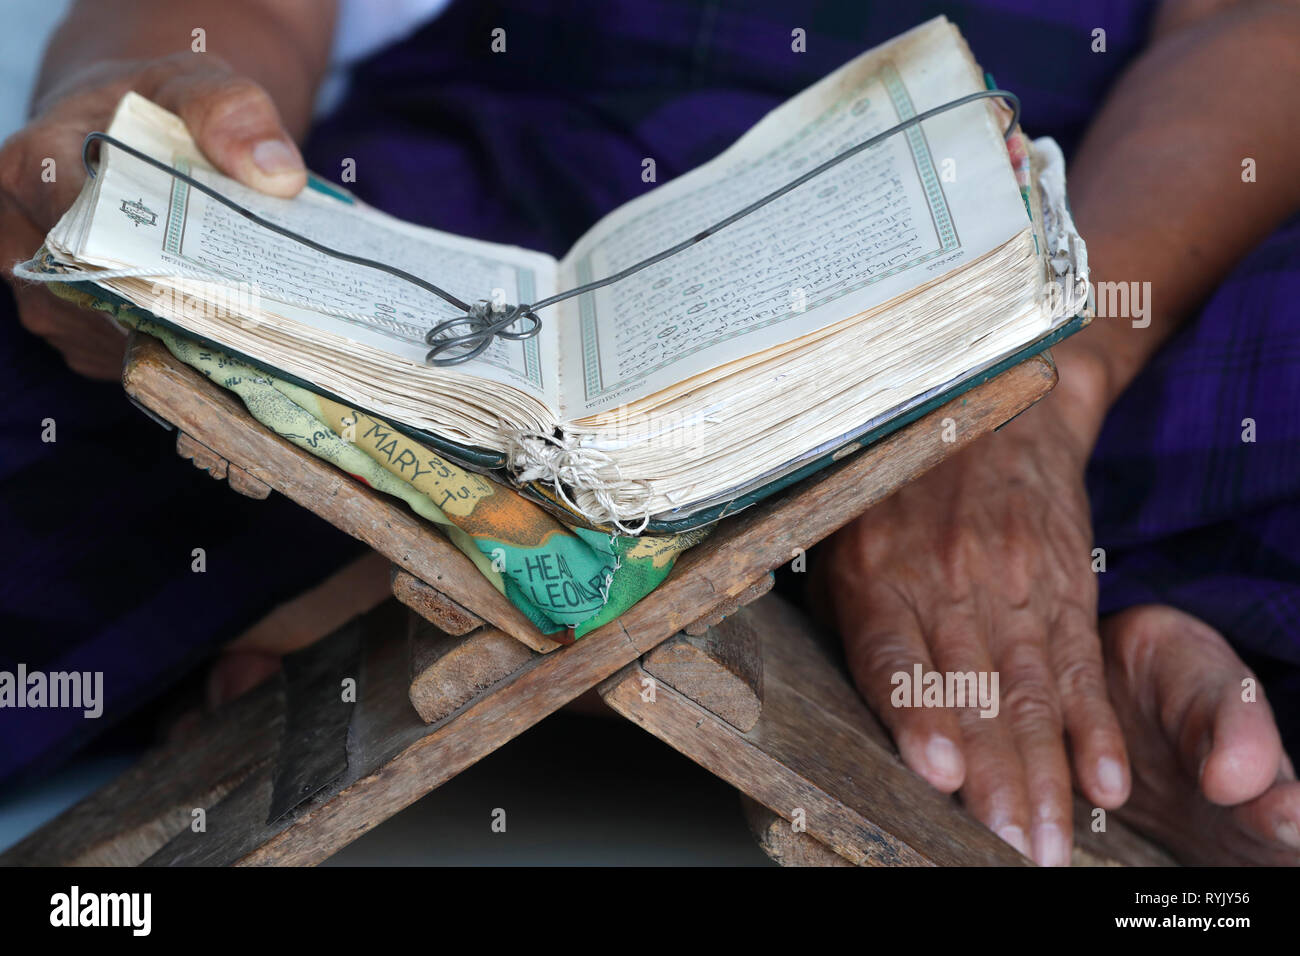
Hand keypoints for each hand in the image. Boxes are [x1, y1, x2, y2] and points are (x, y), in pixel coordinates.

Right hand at [0, 53, 306, 378]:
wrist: (123, 133)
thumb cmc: (156, 109)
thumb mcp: (197, 84)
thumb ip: (232, 111)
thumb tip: (278, 175)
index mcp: (34, 165)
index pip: (84, 233)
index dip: (151, 263)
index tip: (219, 282)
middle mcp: (18, 231)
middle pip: (93, 296)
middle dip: (171, 311)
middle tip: (246, 322)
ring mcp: (36, 286)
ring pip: (102, 336)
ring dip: (170, 339)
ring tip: (240, 331)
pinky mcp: (65, 324)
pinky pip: (111, 356)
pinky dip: (163, 352)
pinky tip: (217, 342)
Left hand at [817, 378, 1129, 865]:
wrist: (999, 410)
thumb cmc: (900, 485)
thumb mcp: (842, 528)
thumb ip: (844, 611)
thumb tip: (842, 702)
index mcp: (877, 570)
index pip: (895, 654)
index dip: (918, 712)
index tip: (938, 769)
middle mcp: (946, 577)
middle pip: (971, 693)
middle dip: (995, 780)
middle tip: (1012, 849)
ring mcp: (1012, 581)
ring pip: (1027, 693)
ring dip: (1042, 776)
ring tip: (1048, 841)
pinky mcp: (1063, 583)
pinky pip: (1079, 665)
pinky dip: (1093, 728)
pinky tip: (1104, 781)